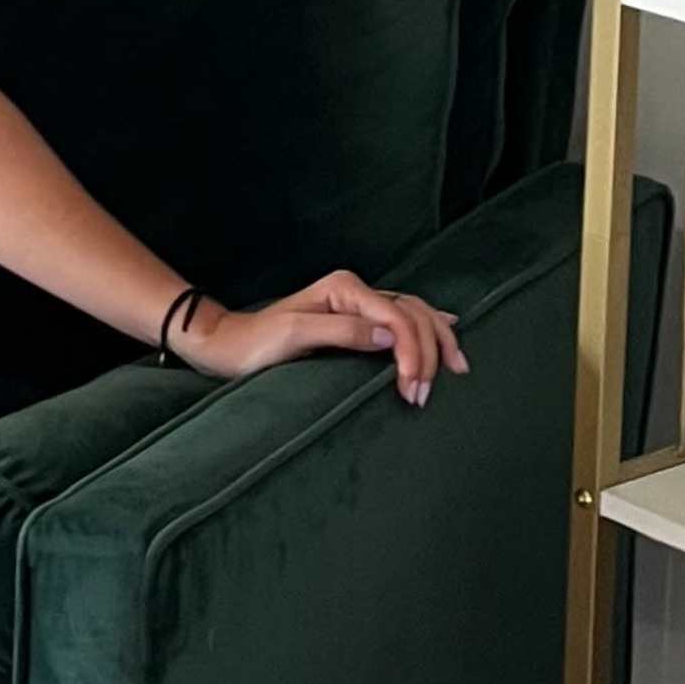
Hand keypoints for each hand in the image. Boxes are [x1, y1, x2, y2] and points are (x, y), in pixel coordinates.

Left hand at [183, 270, 466, 404]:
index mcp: (343, 288)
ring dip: (436, 342)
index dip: (412, 352)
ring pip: (415, 314)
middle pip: (413, 314)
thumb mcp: (294, 337)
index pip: (396, 317)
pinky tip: (447, 330)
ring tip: (455, 370)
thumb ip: (341, 332)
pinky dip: (429, 327)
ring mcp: (357, 303)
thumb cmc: (255, 344)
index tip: (412, 389)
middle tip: (424, 395)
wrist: (228, 345)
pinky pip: (404, 319)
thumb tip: (389, 336)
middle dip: (428, 353)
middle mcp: (355, 289)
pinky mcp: (356, 319)